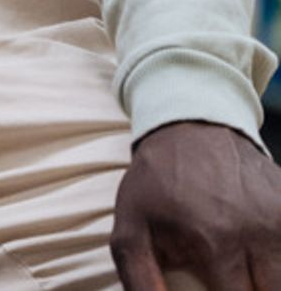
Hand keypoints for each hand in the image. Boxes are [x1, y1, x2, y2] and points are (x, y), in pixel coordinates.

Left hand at [111, 120, 280, 288]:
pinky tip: (254, 247)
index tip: (213, 287)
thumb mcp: (132, 227)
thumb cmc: (158, 180)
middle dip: (250, 290)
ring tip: (240, 266)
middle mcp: (257, 231)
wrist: (190, 123)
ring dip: (266, 277)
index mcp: (217, 242)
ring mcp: (279, 216)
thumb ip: (140, 281)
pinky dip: (275, 256)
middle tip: (228, 277)